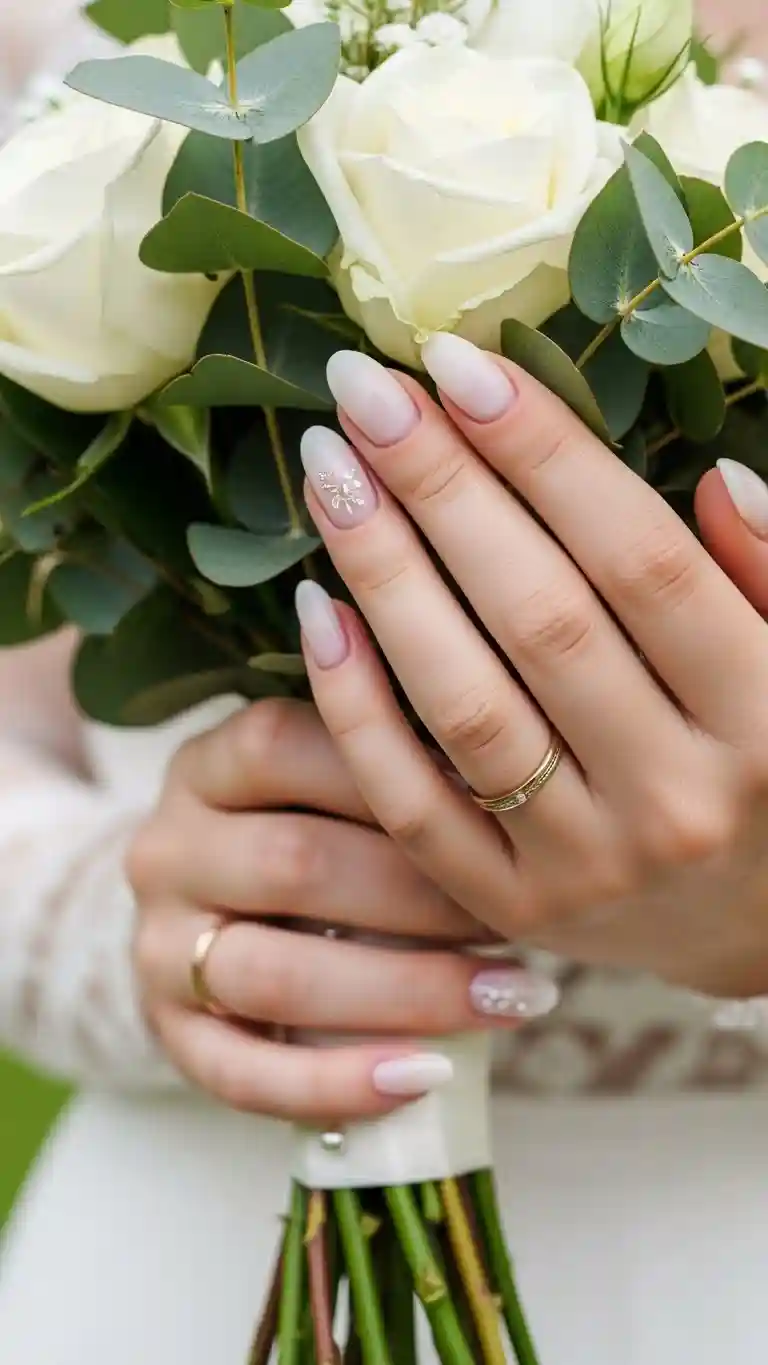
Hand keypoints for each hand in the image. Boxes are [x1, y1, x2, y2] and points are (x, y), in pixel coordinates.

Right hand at [128, 698, 555, 1124]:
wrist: (218, 915)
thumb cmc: (312, 831)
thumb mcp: (328, 778)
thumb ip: (390, 765)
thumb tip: (502, 769)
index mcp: (207, 765)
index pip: (286, 747)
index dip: (395, 779)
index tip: (499, 810)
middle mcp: (168, 849)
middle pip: (295, 864)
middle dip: (423, 896)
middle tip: (523, 916)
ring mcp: (158, 946)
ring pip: (275, 976)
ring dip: (404, 992)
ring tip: (510, 996)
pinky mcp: (169, 1035)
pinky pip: (243, 1073)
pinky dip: (338, 1083)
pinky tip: (425, 1077)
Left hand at [296, 338, 767, 998]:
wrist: (760, 932)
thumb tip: (718, 476)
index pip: (643, 559)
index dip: (547, 454)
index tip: (462, 364)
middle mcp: (679, 797)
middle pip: (540, 617)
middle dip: (442, 489)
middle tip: (362, 388)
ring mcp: (590, 865)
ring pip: (465, 706)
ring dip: (386, 576)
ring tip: (329, 471)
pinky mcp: (517, 908)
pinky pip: (413, 805)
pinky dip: (357, 708)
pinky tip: (319, 608)